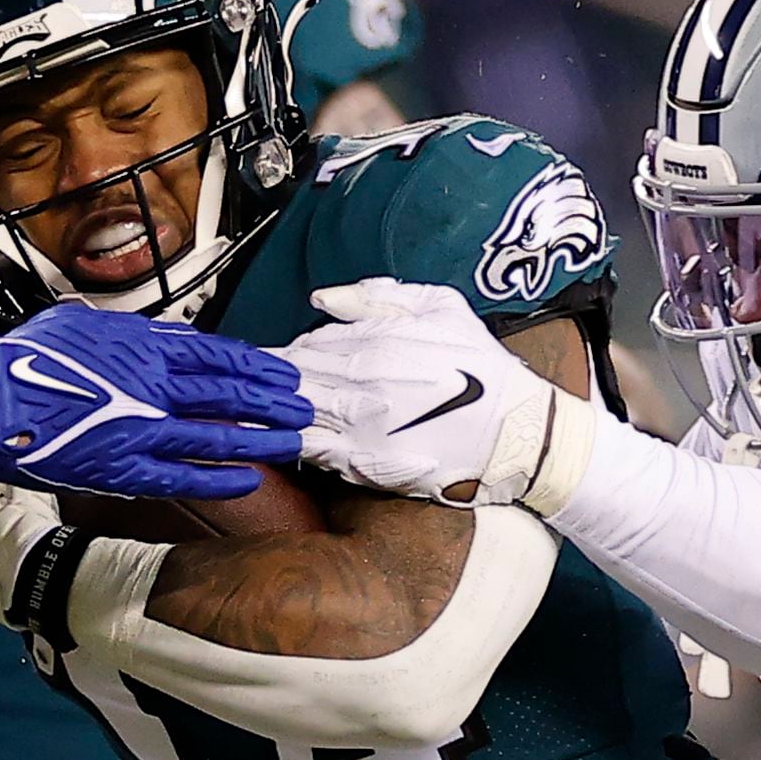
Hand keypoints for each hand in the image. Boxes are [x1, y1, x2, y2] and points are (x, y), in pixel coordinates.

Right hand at [0, 302, 308, 500]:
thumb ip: (125, 331)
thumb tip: (158, 336)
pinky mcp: (121, 467)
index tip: (280, 373)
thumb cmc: (23, 360)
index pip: (215, 354)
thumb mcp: (79, 324)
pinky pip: (182, 474)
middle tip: (302, 408)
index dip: (254, 365)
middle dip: (271, 400)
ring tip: (292, 442)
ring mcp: (139, 427)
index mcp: (140, 345)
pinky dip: (218, 477)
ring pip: (215, 433)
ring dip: (259, 437)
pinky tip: (248, 479)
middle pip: (227, 391)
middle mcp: (149, 384)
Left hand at [274, 278, 596, 513]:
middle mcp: (361, 379)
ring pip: (290, 408)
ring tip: (241, 405)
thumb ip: (379, 296)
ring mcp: (358, 422)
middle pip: (291, 374)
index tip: (270, 359)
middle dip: (268, 378)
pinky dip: (281, 440)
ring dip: (264, 406)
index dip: (287, 351)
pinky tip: (263, 436)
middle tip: (246, 382)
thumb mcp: (442, 308)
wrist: (519, 434)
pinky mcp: (361, 462)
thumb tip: (325, 297)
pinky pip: (305, 448)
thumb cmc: (484, 372)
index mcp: (376, 339)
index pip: (308, 342)